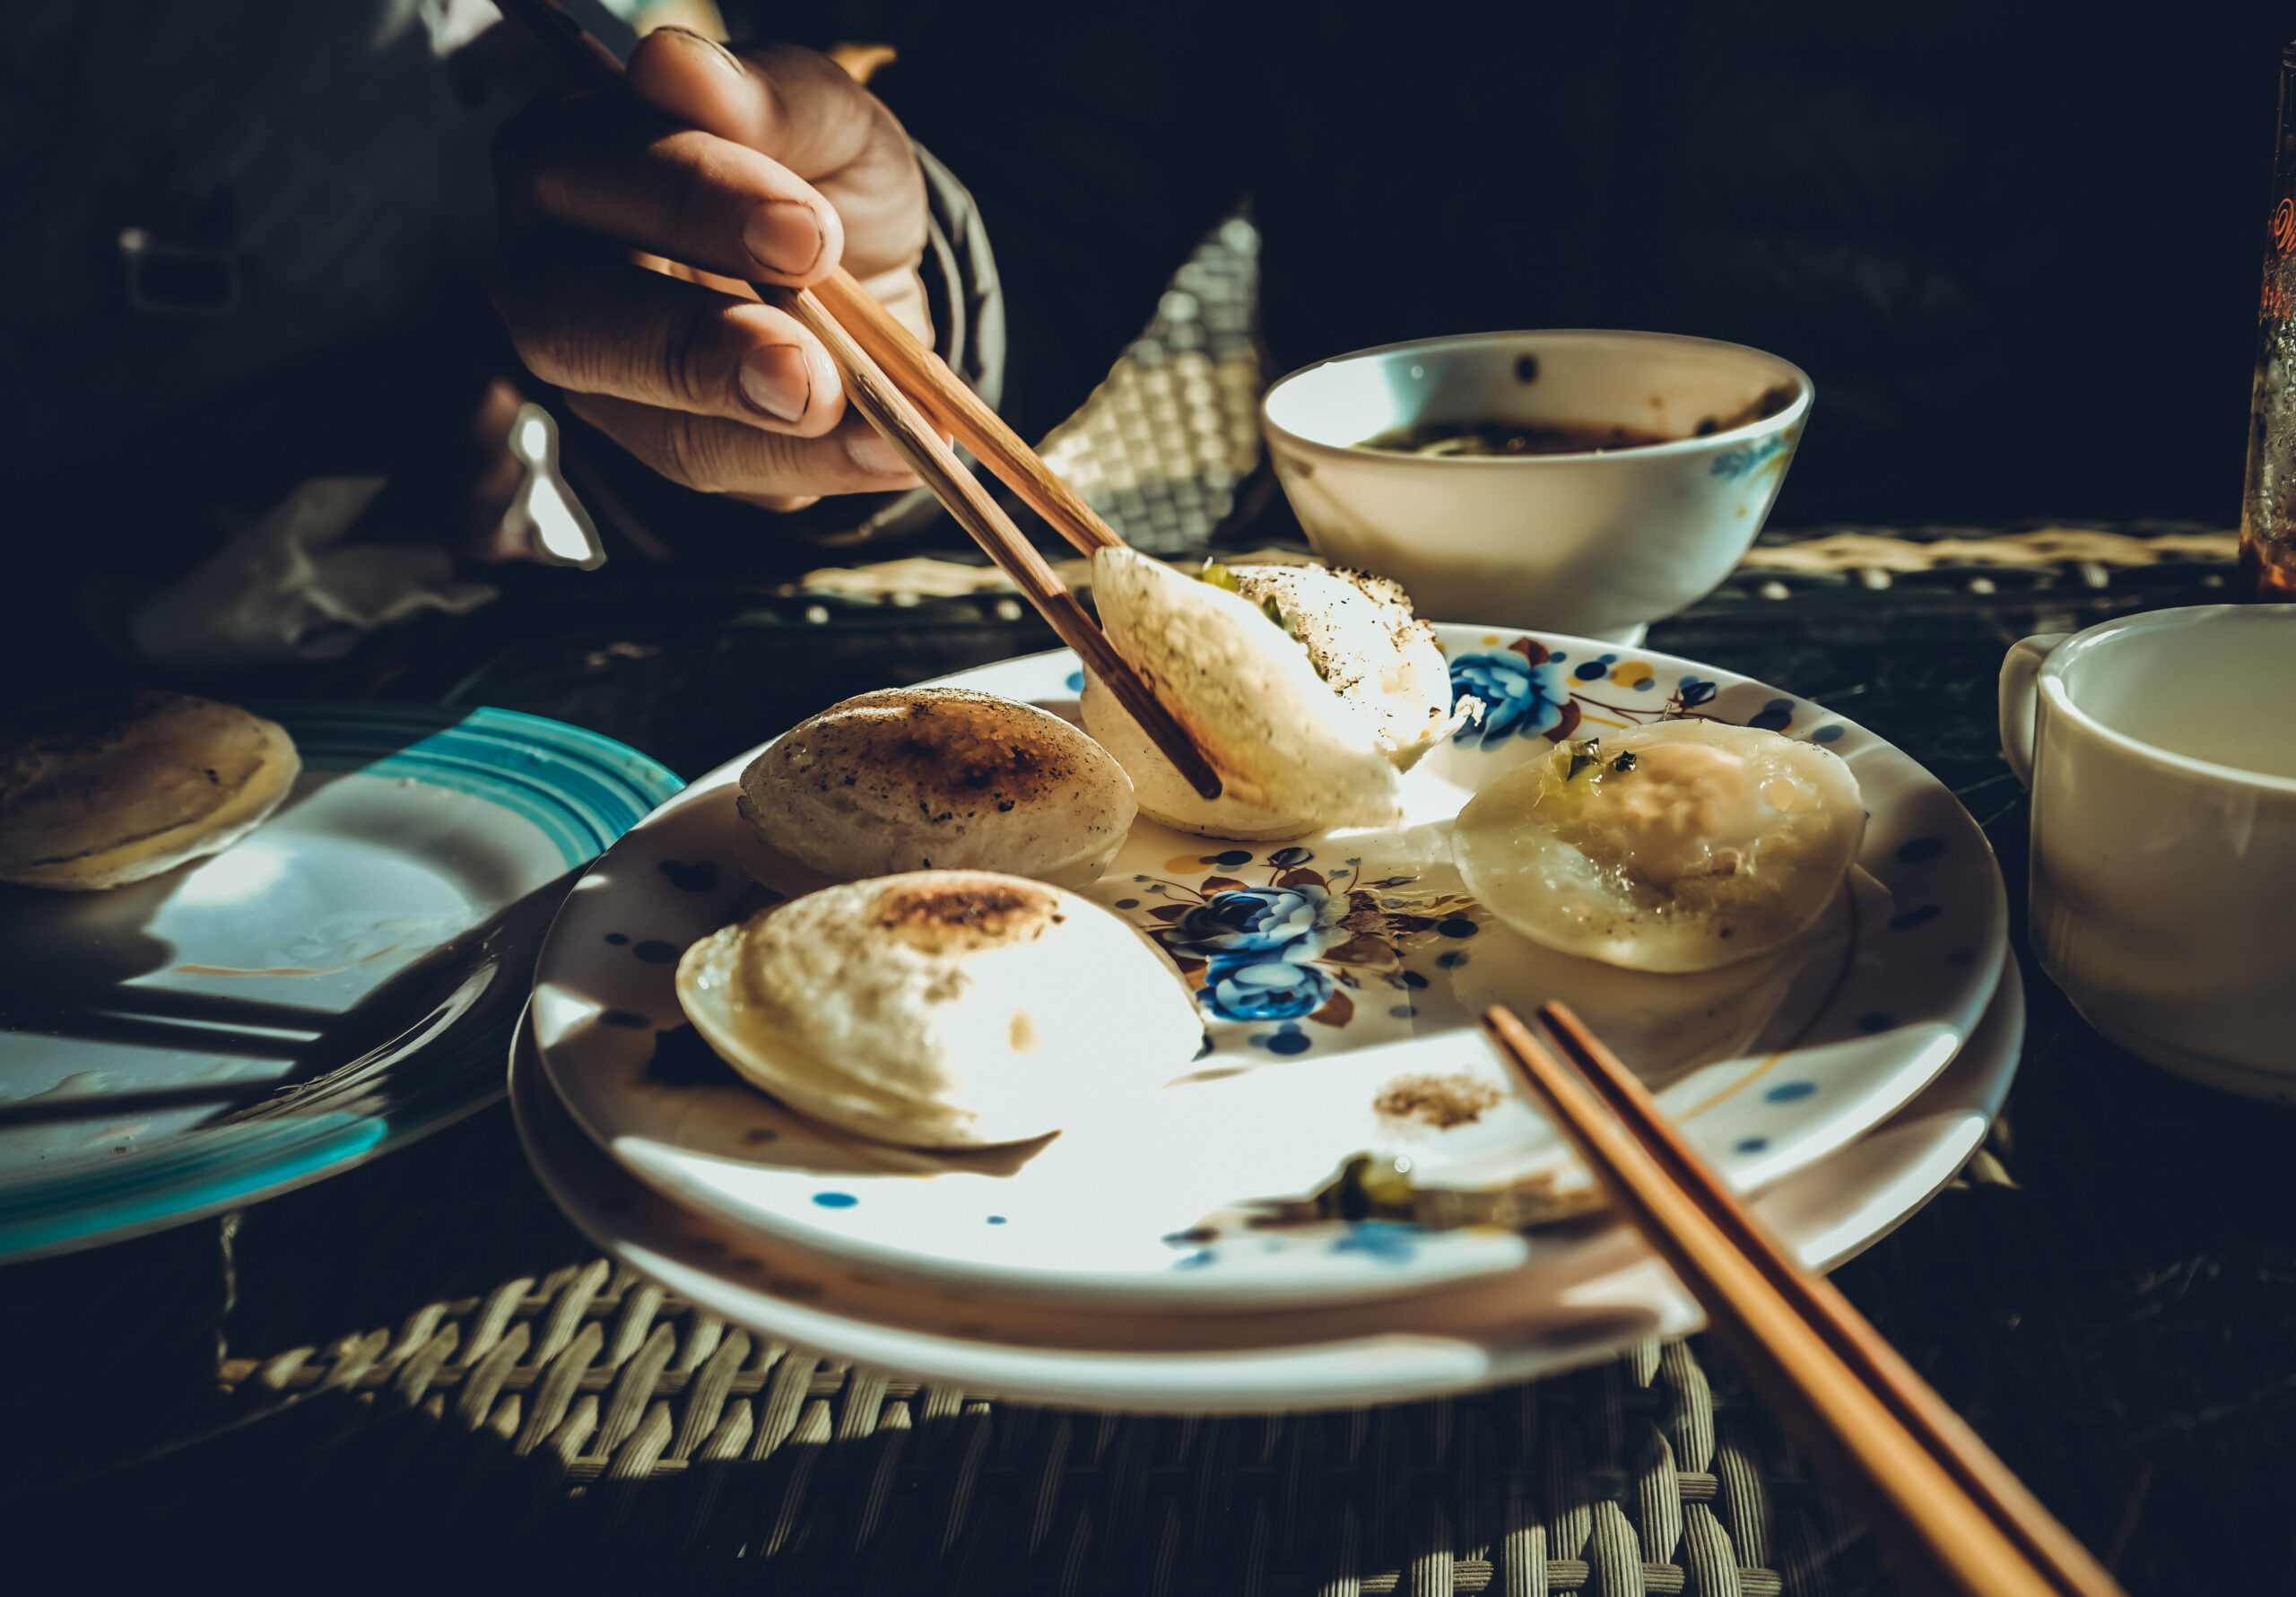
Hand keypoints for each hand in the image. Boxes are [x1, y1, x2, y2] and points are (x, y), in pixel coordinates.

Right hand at [493, 29, 930, 510]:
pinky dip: (812, 467)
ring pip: (643, 420)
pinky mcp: (657, 443)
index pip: (595, 175)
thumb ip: (768, 96)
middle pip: (568, 318)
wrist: (867, 271)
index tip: (806, 235)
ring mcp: (598, 372)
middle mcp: (550, 265)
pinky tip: (888, 452)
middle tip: (807, 374)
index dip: (696, 204)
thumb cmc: (820, 177)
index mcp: (575, 151)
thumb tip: (673, 66)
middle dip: (694, 349)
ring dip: (765, 434)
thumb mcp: (830, 122)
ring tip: (875, 433)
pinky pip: (716, 468)